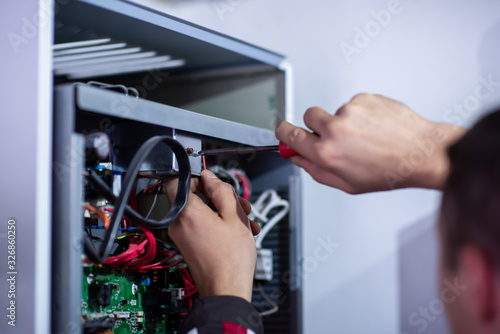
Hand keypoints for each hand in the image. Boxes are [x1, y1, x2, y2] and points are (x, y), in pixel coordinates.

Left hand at [165, 170, 259, 301]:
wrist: (227, 290)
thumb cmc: (231, 259)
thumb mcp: (234, 216)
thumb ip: (221, 190)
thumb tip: (210, 178)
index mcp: (186, 212)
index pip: (177, 180)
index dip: (196, 177)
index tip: (212, 181)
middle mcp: (178, 223)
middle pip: (194, 197)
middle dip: (219, 196)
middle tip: (240, 204)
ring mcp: (181, 236)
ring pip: (201, 212)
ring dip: (223, 211)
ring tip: (246, 220)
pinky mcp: (188, 245)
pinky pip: (201, 226)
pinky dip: (218, 224)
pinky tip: (239, 231)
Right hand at [276, 93, 465, 193]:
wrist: (422, 153)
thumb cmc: (389, 172)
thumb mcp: (347, 184)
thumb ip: (316, 171)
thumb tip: (298, 158)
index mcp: (326, 153)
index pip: (289, 134)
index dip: (284, 133)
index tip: (284, 132)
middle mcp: (335, 129)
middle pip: (309, 116)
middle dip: (317, 125)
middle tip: (335, 136)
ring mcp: (350, 111)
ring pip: (335, 111)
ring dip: (345, 122)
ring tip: (367, 137)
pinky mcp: (365, 98)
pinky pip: (355, 105)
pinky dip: (362, 114)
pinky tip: (376, 128)